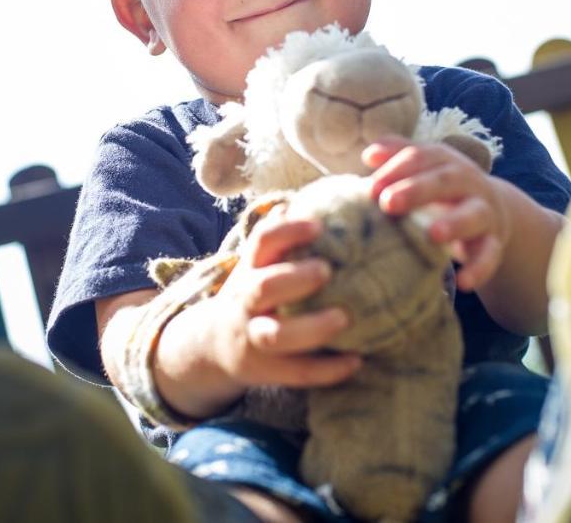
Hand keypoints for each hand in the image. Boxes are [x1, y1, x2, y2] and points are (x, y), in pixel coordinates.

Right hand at [199, 210, 361, 389]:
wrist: (214, 345)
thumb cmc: (254, 292)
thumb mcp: (260, 263)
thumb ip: (286, 238)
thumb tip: (332, 196)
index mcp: (251, 267)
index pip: (262, 242)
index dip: (287, 231)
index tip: (318, 225)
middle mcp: (247, 301)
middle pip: (263, 288)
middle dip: (294, 279)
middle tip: (327, 270)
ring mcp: (254, 337)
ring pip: (277, 335)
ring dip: (311, 328)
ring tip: (345, 318)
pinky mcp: (267, 370)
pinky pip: (296, 373)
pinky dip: (326, 370)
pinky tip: (357, 361)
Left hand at [364, 135, 510, 291]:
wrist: (491, 210)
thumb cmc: (441, 188)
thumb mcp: (423, 168)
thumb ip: (397, 156)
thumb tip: (369, 155)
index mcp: (445, 161)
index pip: (422, 157)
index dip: (396, 169)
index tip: (371, 187)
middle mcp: (469, 181)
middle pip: (446, 180)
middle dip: (418, 190)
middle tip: (389, 202)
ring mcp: (484, 211)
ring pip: (474, 214)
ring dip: (455, 223)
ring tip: (433, 235)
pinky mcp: (494, 241)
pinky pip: (490, 254)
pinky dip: (479, 268)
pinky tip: (463, 283)